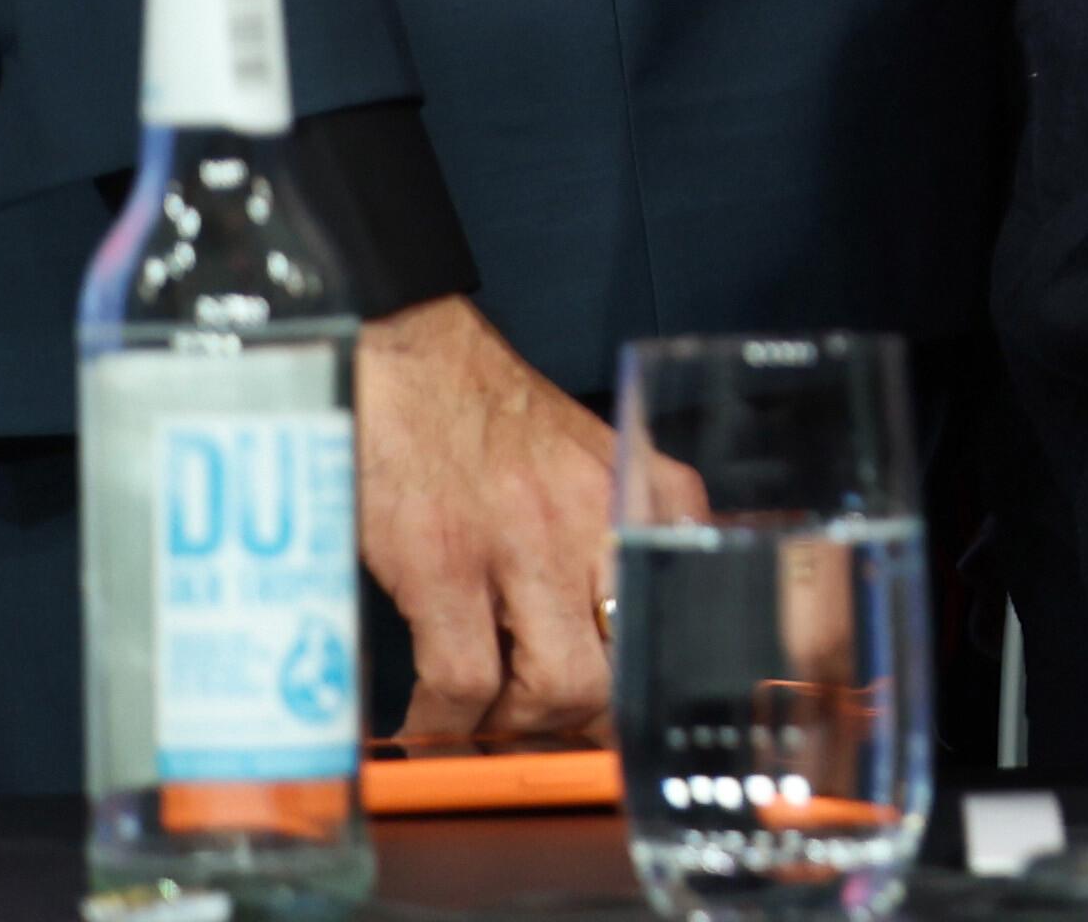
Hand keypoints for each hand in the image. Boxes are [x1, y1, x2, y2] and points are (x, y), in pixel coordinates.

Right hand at [356, 296, 625, 746]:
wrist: (403, 354)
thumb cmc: (486, 413)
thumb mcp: (589, 454)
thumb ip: (619, 525)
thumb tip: (620, 627)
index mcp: (642, 490)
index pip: (684, 610)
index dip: (655, 685)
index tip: (624, 719)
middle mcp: (598, 517)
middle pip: (622, 668)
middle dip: (582, 722)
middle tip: (543, 734)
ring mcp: (524, 542)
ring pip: (557, 686)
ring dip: (516, 728)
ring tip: (483, 725)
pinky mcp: (446, 562)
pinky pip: (465, 681)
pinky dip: (447, 723)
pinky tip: (427, 725)